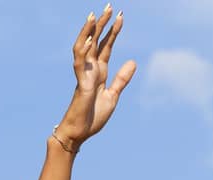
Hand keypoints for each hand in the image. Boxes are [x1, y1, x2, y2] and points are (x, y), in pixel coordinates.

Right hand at [54, 4, 135, 146]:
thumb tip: (133, 61)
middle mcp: (90, 70)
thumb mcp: (112, 96)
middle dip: (102, 24)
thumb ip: (121, 79)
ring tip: (96, 14)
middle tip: (110, 6)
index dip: (113, 32)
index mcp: (99, 73)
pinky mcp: (80, 83)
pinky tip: (89, 37)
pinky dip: (83, 49)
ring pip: (85, 47)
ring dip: (90, 31)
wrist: (79, 134)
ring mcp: (84, 75)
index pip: (106, 47)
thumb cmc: (92, 118)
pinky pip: (80, 62)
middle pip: (96, 42)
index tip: (121, 17)